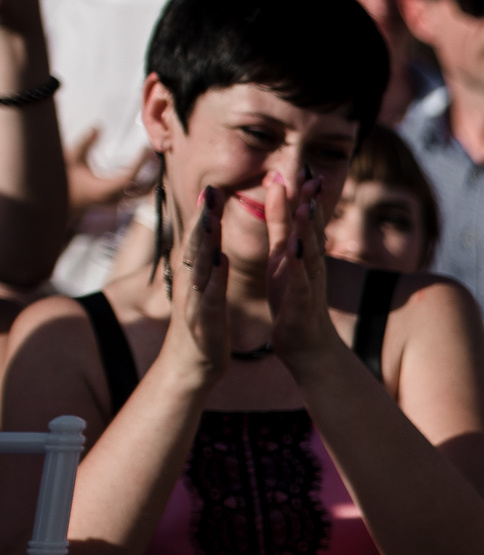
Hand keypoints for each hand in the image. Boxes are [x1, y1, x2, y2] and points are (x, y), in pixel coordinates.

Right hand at [66, 127, 156, 216]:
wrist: (54, 199)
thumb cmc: (62, 178)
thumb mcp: (72, 157)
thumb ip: (85, 142)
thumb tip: (98, 126)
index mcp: (104, 189)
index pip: (129, 175)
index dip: (140, 162)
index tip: (146, 149)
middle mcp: (113, 198)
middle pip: (142, 188)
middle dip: (152, 172)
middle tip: (158, 156)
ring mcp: (115, 202)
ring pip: (140, 194)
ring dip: (150, 180)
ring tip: (155, 163)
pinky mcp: (115, 202)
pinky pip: (134, 195)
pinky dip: (142, 184)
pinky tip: (146, 172)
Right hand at [162, 185, 229, 386]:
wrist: (192, 366)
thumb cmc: (203, 327)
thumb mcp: (204, 292)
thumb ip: (204, 267)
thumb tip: (205, 241)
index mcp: (194, 278)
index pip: (198, 241)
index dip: (204, 215)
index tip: (213, 188)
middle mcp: (190, 285)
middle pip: (194, 245)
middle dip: (203, 217)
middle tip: (211, 189)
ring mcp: (194, 301)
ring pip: (198, 265)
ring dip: (204, 240)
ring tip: (212, 216)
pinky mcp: (204, 320)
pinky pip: (209, 295)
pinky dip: (214, 276)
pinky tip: (221, 260)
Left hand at [261, 169, 341, 367]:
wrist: (307, 345)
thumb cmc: (293, 298)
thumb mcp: (282, 255)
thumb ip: (280, 222)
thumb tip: (277, 185)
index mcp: (302, 251)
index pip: (306, 218)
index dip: (307, 193)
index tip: (307, 166)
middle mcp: (310, 265)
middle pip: (313, 231)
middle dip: (314, 204)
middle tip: (314, 176)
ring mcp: (309, 285)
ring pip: (311, 254)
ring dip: (310, 231)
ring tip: (307, 207)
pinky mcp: (301, 305)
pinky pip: (302, 284)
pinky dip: (300, 268)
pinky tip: (296, 253)